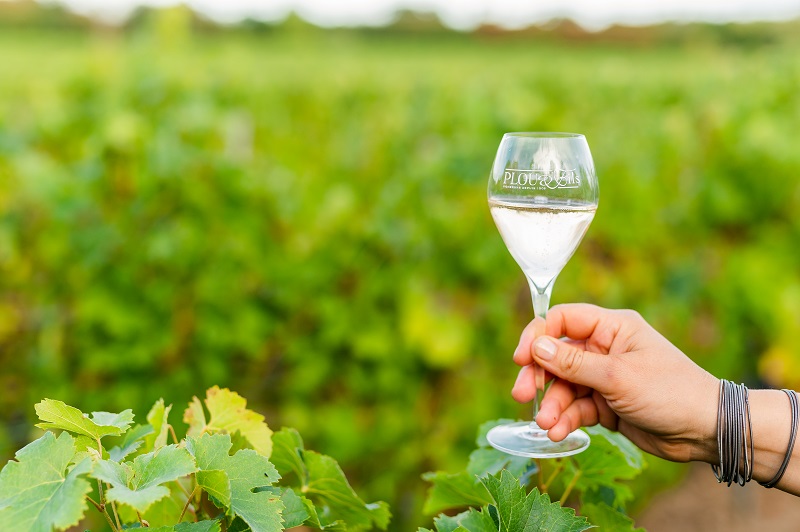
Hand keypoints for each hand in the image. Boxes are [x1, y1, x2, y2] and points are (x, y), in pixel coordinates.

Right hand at [511, 304, 719, 462]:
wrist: (705, 431)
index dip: (537, 335)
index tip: (521, 358)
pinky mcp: (606, 403)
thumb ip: (573, 364)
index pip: (563, 320)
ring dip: (552, 405)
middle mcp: (605, 348)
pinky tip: (559, 432)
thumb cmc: (669, 392)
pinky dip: (566, 419)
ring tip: (547, 425)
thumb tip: (536, 346)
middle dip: (538, 376)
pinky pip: (576, 407)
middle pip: (556, 355)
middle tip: (522, 395)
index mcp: (612, 328)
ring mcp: (604, 377)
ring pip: (563, 386)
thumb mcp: (617, 376)